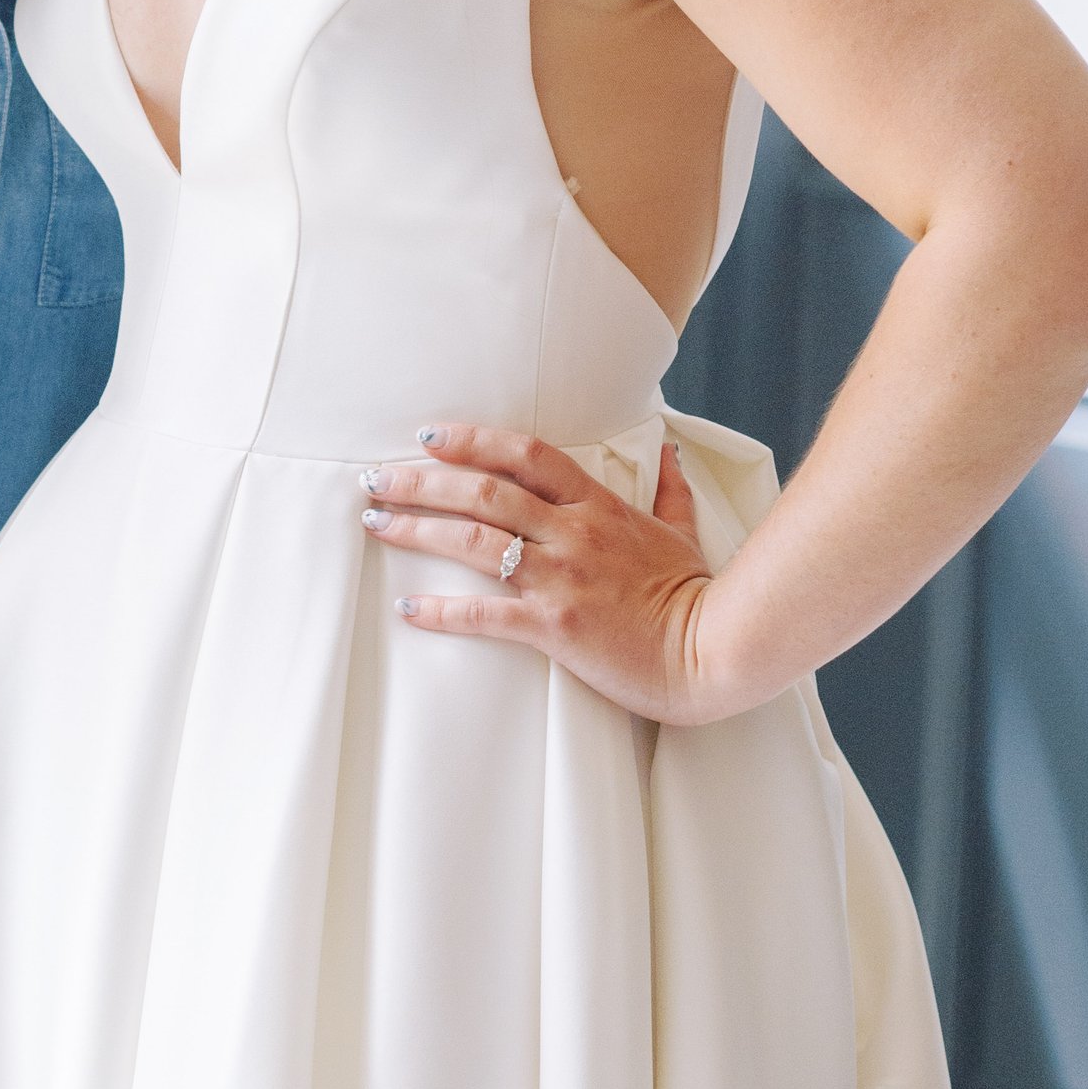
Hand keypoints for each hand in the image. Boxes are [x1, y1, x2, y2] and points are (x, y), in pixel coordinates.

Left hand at [360, 425, 740, 725]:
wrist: (712, 652)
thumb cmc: (694, 595)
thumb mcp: (682, 532)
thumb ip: (670, 492)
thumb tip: (672, 458)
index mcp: (597, 506)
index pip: (526, 455)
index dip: (474, 440)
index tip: (430, 436)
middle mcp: (572, 533)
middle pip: (483, 490)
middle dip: (422, 480)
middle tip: (376, 477)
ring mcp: (561, 578)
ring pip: (474, 539)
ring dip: (416, 528)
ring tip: (374, 522)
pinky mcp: (553, 627)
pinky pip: (484, 614)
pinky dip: (441, 610)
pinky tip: (408, 606)